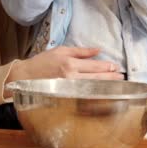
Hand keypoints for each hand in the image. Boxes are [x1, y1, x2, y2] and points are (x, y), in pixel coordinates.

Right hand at [6, 46, 122, 90]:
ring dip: (106, 86)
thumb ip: (80, 51)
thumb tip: (98, 50)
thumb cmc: (42, 62)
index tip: (116, 67)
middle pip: (96, 78)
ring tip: (116, 85)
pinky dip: (94, 96)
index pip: (94, 66)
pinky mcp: (65, 97)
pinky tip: (102, 95)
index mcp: (69, 63)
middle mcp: (70, 77)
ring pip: (92, 88)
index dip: (107, 67)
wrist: (25, 77)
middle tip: (121, 77)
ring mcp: (68, 89)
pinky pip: (83, 97)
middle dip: (110, 77)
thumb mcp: (60, 50)